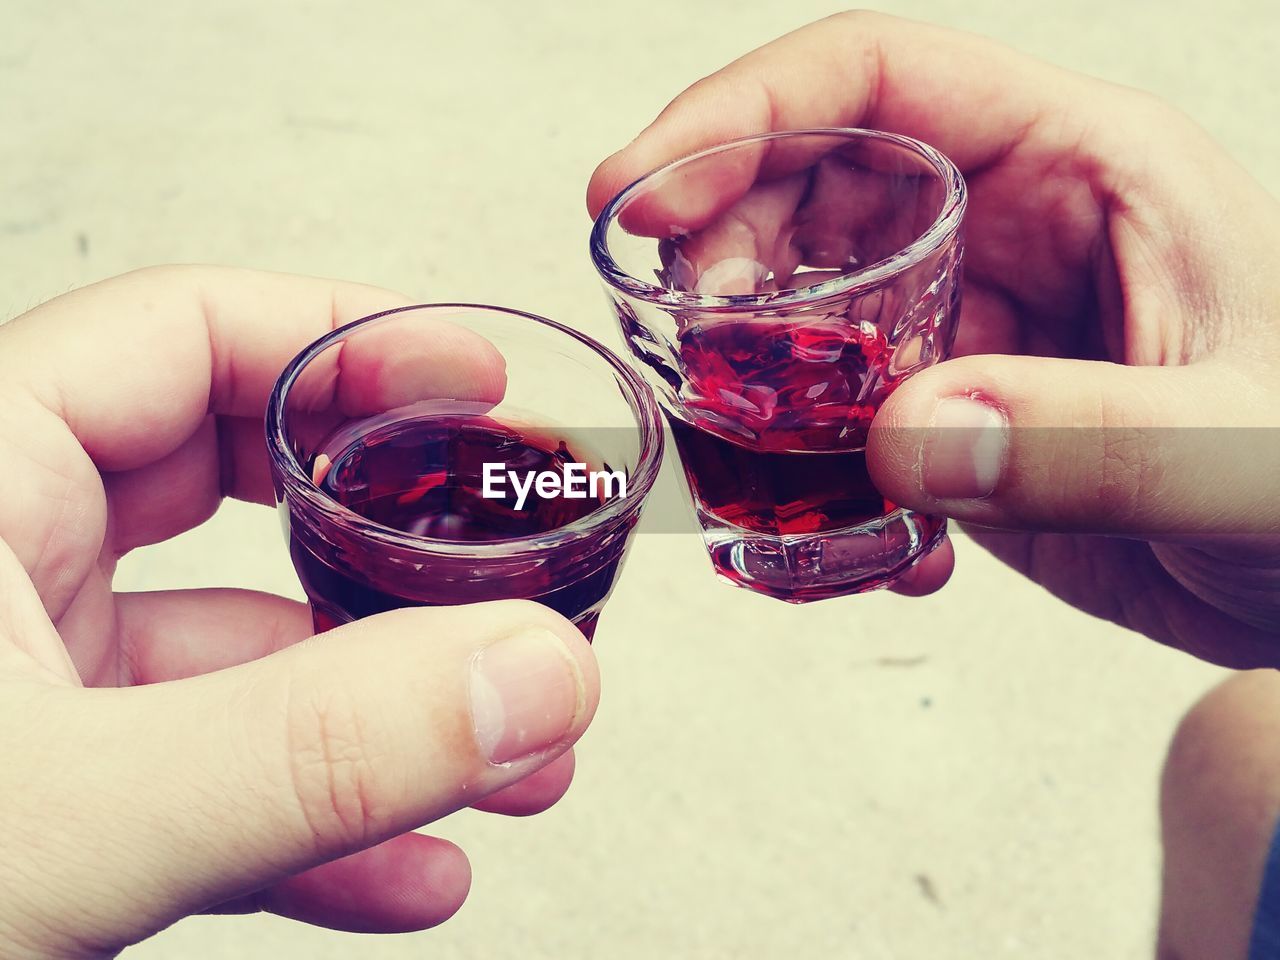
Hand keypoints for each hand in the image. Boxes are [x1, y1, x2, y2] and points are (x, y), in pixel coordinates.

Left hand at [0, 266, 598, 957]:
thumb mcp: (61, 820)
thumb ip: (313, 751)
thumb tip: (533, 676)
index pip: (188, 338)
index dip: (349, 342)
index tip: (475, 384)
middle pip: (241, 488)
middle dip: (395, 544)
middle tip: (507, 565)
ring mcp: (27, 687)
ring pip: (244, 652)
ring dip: (389, 710)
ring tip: (512, 758)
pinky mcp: (48, 793)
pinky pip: (211, 774)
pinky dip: (320, 820)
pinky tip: (409, 872)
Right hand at [589, 11, 1279, 666]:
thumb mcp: (1248, 451)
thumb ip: (1091, 438)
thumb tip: (902, 436)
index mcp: (1083, 169)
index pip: (879, 80)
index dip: (741, 116)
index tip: (641, 195)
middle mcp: (1011, 232)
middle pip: (811, 189)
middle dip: (721, 256)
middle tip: (689, 345)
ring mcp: (976, 330)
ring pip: (810, 315)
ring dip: (760, 383)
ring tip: (764, 456)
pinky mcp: (960, 417)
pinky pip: (845, 424)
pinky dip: (822, 485)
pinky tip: (878, 544)